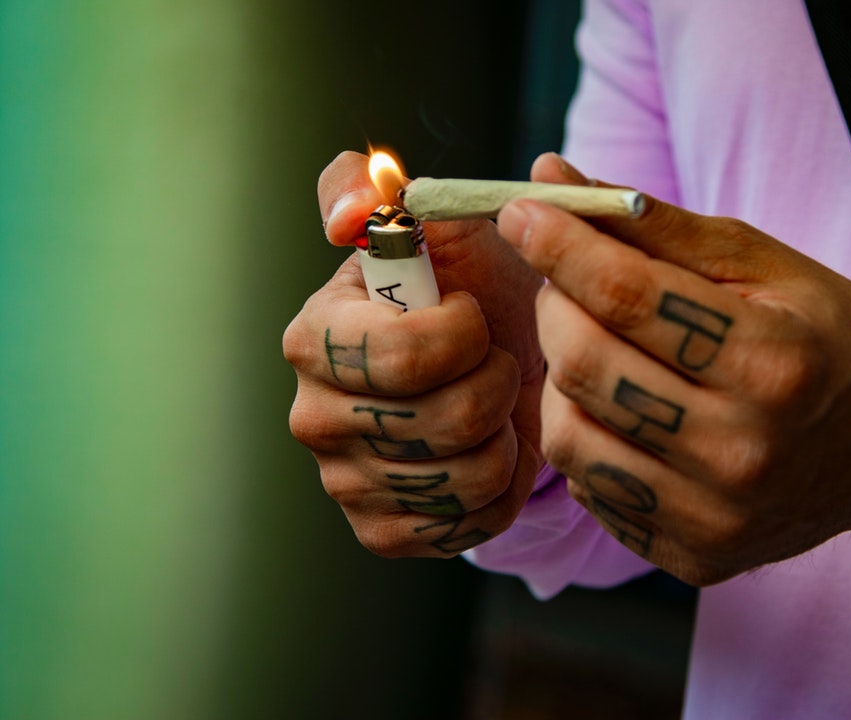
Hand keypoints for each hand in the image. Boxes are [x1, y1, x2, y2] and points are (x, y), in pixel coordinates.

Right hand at [284, 152, 544, 556]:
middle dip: (496, 381)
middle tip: (493, 357)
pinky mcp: (382, 531)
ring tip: (492, 400)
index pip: (404, 355)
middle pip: (446, 420)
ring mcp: (345, 482)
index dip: (464, 335)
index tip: (472, 311)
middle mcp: (314, 416)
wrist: (501, 362)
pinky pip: (469, 524)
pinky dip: (502, 486)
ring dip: (505, 431)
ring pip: (467, 476)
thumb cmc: (471, 288)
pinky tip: (488, 449)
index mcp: (316, 336)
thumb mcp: (433, 220)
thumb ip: (371, 187)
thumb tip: (346, 214)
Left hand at [496, 154, 850, 585]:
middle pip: (584, 365)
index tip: (523, 212)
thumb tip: (550, 180)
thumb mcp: (760, 262)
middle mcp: (746, 449)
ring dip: (559, 377)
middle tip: (565, 281)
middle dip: (553, 306)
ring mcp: (717, 515)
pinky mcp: (695, 555)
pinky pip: (591, 490)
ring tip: (595, 348)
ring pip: (569, 437)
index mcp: (775, 360)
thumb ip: (651, 223)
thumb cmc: (826, 336)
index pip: (629, 295)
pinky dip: (587, 436)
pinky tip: (621, 410)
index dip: (559, 246)